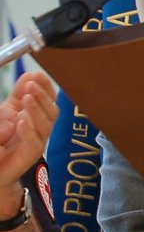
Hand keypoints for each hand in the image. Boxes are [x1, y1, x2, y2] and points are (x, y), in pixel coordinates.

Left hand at [0, 71, 57, 189]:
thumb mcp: (3, 113)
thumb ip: (17, 95)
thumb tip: (30, 74)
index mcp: (32, 115)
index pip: (47, 99)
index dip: (46, 87)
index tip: (39, 75)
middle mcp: (37, 128)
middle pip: (52, 111)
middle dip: (44, 96)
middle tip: (32, 86)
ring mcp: (35, 142)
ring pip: (46, 126)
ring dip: (38, 110)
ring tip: (28, 99)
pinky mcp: (28, 157)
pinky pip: (35, 144)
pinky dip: (29, 131)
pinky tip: (21, 121)